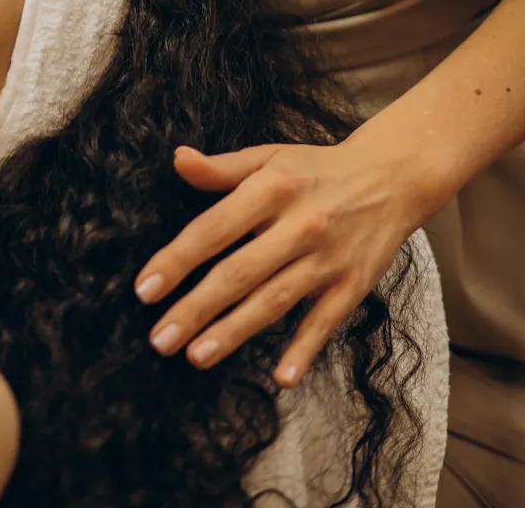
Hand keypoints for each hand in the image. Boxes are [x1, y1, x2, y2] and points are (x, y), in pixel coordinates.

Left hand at [134, 132, 425, 387]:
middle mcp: (298, 225)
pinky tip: (281, 378)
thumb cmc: (316, 169)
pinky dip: (304, 351)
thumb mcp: (268, 157)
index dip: (178, 259)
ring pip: (274, 301)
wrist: (391, 177)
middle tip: (160, 339)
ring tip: (196, 356)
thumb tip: (178, 159)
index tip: (145, 289)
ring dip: (234, 332)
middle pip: (239, 272)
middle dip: (196, 308)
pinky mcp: (352, 286)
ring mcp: (327, 259)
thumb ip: (222, 168)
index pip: (214, 228)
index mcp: (271, 188)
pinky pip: (324, 323)